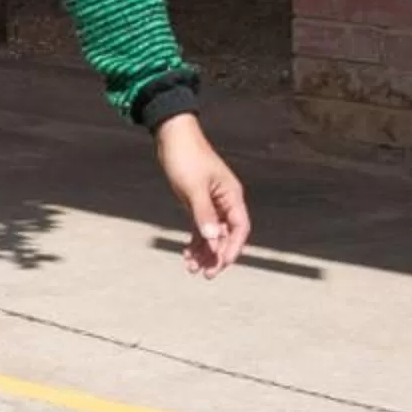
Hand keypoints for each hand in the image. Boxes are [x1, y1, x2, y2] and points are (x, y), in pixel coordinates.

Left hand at [153, 113, 249, 278]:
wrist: (171, 137)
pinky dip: (195, 242)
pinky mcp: (198, 203)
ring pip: (213, 235)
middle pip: (227, 235)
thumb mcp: (193, 188)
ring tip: (192, 269)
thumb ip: (203, 214)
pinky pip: (200, 228)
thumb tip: (212, 238)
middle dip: (217, 256)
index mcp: (232, 196)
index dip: (233, 248)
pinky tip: (187, 255)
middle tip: (206, 274)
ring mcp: (212, 203)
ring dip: (204, 252)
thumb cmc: (186, 157)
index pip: (240, 228)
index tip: (222, 264)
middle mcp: (225, 202)